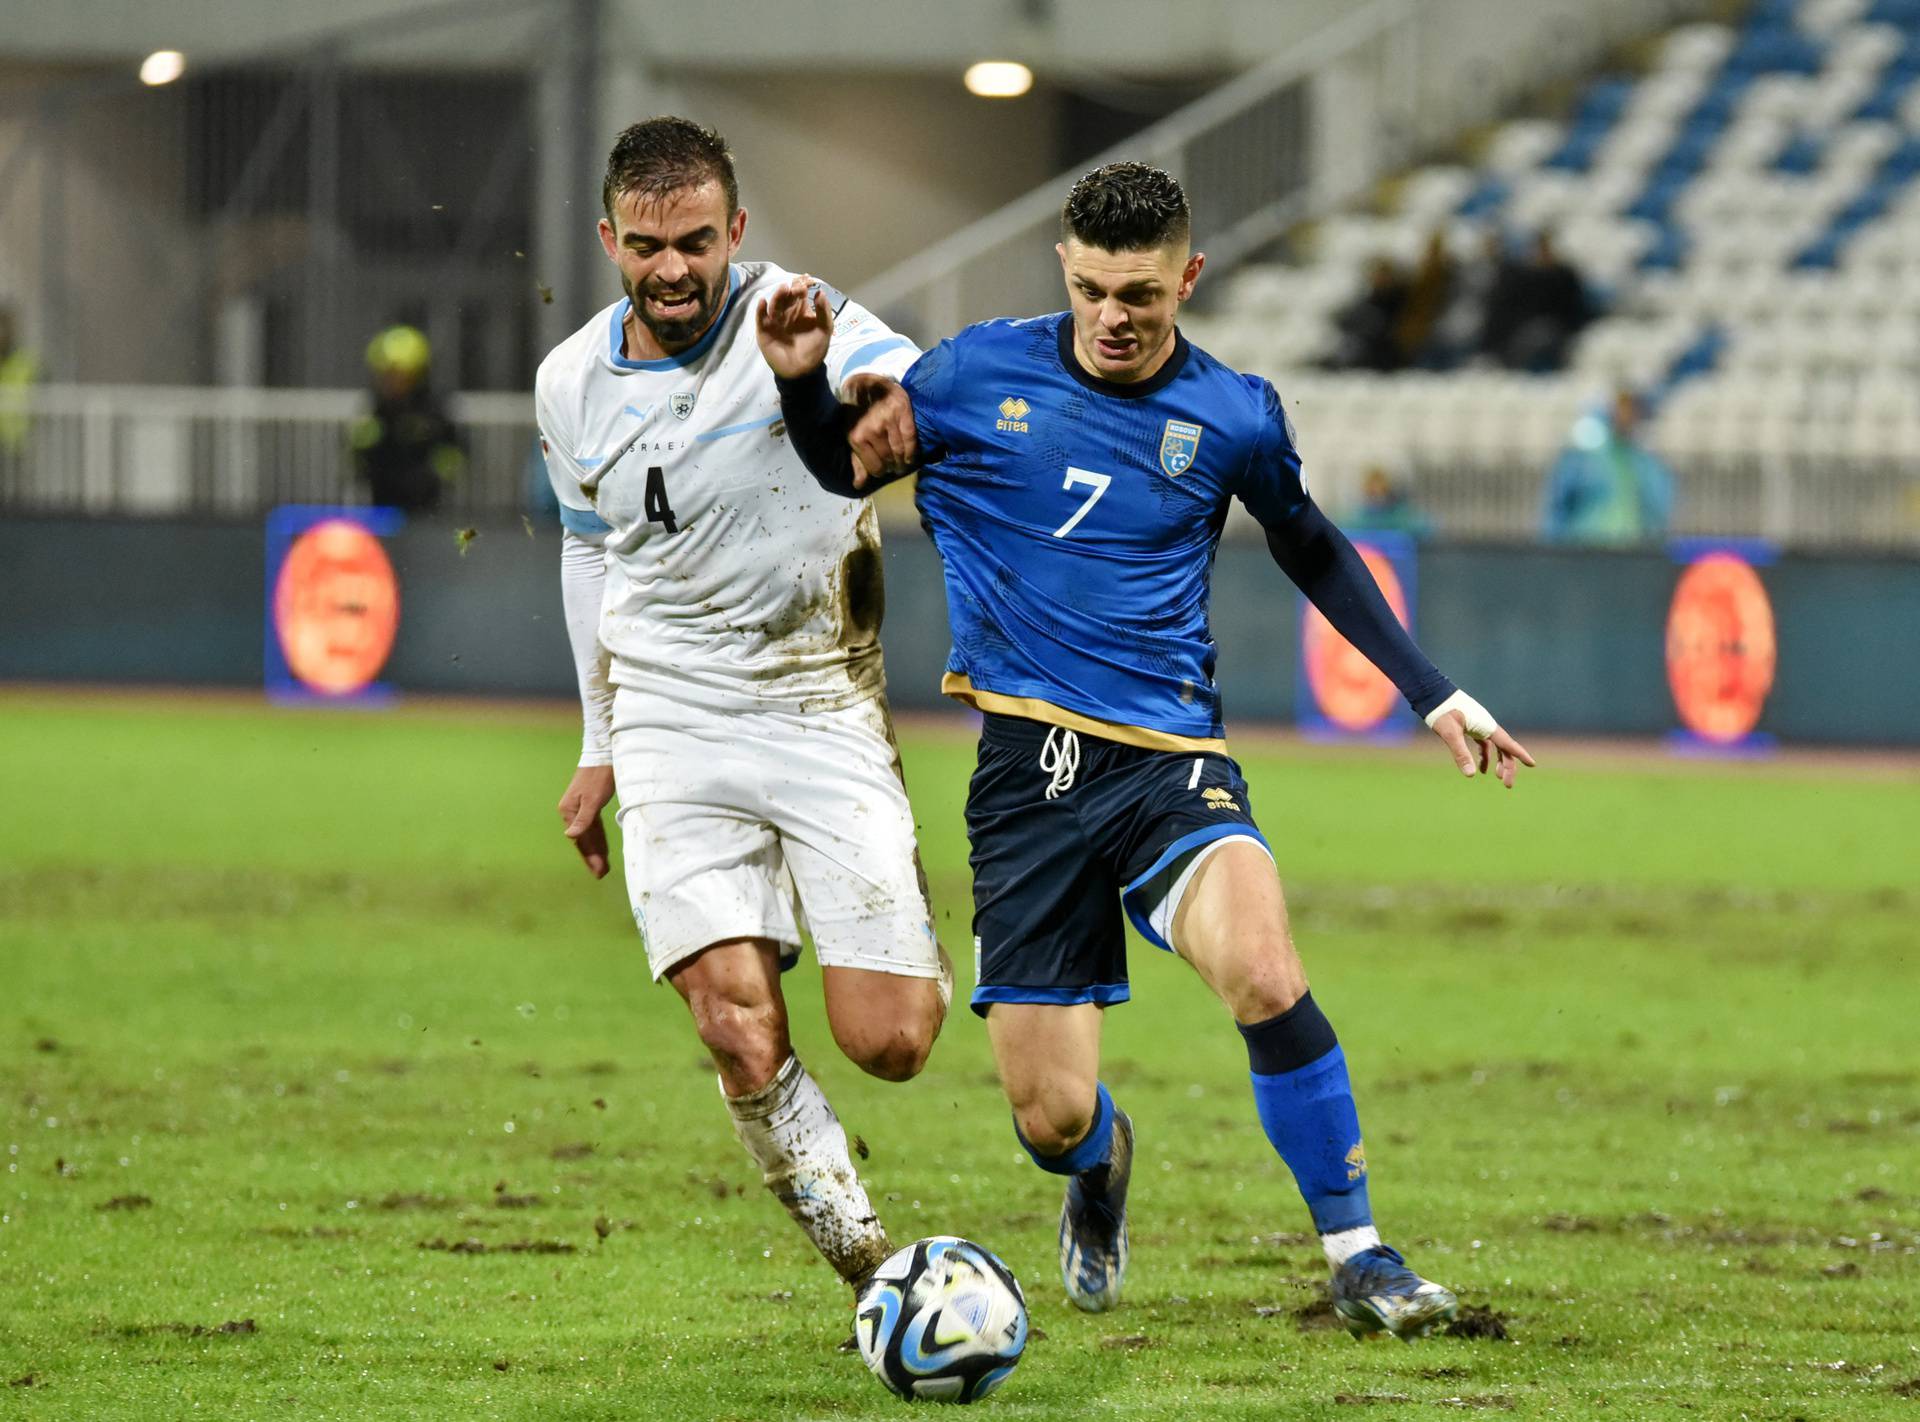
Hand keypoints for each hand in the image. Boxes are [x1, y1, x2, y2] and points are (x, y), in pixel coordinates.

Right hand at [557, 763, 615, 877]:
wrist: (602, 756)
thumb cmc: (598, 777)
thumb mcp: (593, 799)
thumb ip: (584, 819)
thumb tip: (570, 836)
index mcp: (569, 812)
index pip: (580, 840)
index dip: (590, 857)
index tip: (599, 872)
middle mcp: (571, 812)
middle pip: (582, 839)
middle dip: (592, 857)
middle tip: (602, 874)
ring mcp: (578, 808)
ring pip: (588, 834)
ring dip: (595, 850)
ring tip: (602, 866)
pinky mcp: (587, 804)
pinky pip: (592, 826)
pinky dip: (597, 838)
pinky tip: (601, 846)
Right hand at [754, 276, 833, 378]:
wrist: (802, 371)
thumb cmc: (814, 350)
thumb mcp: (824, 330)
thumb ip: (824, 312)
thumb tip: (820, 291)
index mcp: (800, 311)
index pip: (799, 293)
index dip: (802, 285)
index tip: (808, 280)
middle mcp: (787, 313)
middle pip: (787, 296)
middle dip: (792, 290)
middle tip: (798, 287)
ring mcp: (774, 321)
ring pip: (775, 304)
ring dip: (778, 296)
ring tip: (784, 289)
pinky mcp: (764, 330)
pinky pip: (761, 317)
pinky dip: (760, 309)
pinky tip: (763, 302)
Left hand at [843, 373, 917, 488]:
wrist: (864, 381)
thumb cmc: (856, 412)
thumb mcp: (851, 435)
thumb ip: (856, 461)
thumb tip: (859, 485)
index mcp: (857, 437)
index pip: (875, 467)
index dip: (881, 472)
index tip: (885, 471)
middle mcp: (873, 430)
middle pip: (889, 460)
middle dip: (893, 467)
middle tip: (896, 468)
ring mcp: (888, 420)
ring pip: (900, 451)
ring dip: (904, 462)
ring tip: (904, 464)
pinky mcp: (902, 411)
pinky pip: (911, 437)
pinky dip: (913, 450)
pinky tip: (911, 456)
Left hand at [1423, 690, 1535, 788]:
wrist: (1433, 694)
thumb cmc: (1442, 712)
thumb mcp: (1450, 734)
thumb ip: (1461, 753)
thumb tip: (1471, 775)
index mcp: (1487, 726)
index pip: (1508, 744)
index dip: (1520, 755)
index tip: (1532, 764)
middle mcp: (1487, 726)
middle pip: (1504, 748)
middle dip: (1508, 766)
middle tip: (1507, 785)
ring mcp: (1480, 726)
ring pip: (1496, 747)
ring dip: (1499, 762)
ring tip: (1499, 778)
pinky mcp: (1472, 727)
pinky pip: (1484, 744)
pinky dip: (1485, 757)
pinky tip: (1481, 770)